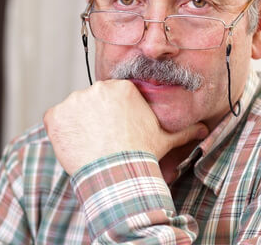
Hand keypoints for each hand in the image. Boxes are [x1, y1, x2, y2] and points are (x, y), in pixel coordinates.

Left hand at [44, 80, 207, 174]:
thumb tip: (205, 130)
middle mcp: (98, 87)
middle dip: (96, 116)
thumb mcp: (165, 139)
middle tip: (103, 137)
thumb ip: (184, 130)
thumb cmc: (141, 153)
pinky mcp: (56, 116)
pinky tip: (76, 144)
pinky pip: (55, 120)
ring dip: (79, 123)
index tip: (115, 129)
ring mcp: (74, 100)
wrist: (118, 172)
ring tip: (91, 143)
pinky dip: (61, 131)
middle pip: (93, 100)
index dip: (112, 114)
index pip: (111, 96)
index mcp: (122, 88)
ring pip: (74, 109)